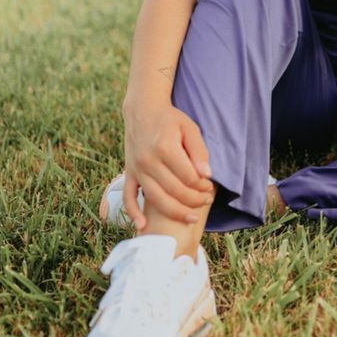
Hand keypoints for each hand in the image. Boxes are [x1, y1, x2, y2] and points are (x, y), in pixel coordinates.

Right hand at [122, 104, 214, 228]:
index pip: (188, 177)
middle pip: (174, 191)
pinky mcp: (129, 172)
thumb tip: (206, 174)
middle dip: (194, 200)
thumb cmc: (170, 119)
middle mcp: (148, 160)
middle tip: (206, 200)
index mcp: (165, 148)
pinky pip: (128, 196)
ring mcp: (136, 168)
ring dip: (175, 212)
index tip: (209, 186)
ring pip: (156, 199)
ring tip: (191, 217)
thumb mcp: (190, 128)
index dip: (202, 186)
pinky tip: (142, 226)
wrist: (142, 110)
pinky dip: (133, 213)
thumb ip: (199, 151)